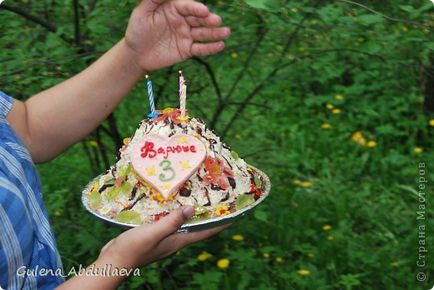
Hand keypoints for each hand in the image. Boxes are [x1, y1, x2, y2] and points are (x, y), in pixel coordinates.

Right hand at [99, 206, 229, 268]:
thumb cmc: (132, 249)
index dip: (221, 224)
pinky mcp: (154, 235)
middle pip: (197, 228)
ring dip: (192, 213)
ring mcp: (164, 239)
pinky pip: (169, 222)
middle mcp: (175, 240)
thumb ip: (172, 222)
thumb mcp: (154, 233)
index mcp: (178, 241)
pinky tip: (170, 204)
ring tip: (198, 197)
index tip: (236, 214)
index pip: (205, 232)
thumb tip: (193, 209)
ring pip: (183, 224)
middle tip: (216, 199)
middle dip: (208, 216)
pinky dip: (174, 213)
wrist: (112, 261)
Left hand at [124, 0, 230, 71]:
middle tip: (217, 21)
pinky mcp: (187, 50)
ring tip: (226, 32)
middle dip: (209, 20)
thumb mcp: (142, 11)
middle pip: (199, 19)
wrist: (135, 54)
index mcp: (174, 8)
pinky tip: (220, 45)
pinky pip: (200, 49)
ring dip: (215, 33)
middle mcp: (183, 21)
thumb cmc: (137, 29)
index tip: (204, 11)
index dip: (196, 9)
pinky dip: (210, 48)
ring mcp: (186, 36)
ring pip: (203, 33)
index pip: (188, 6)